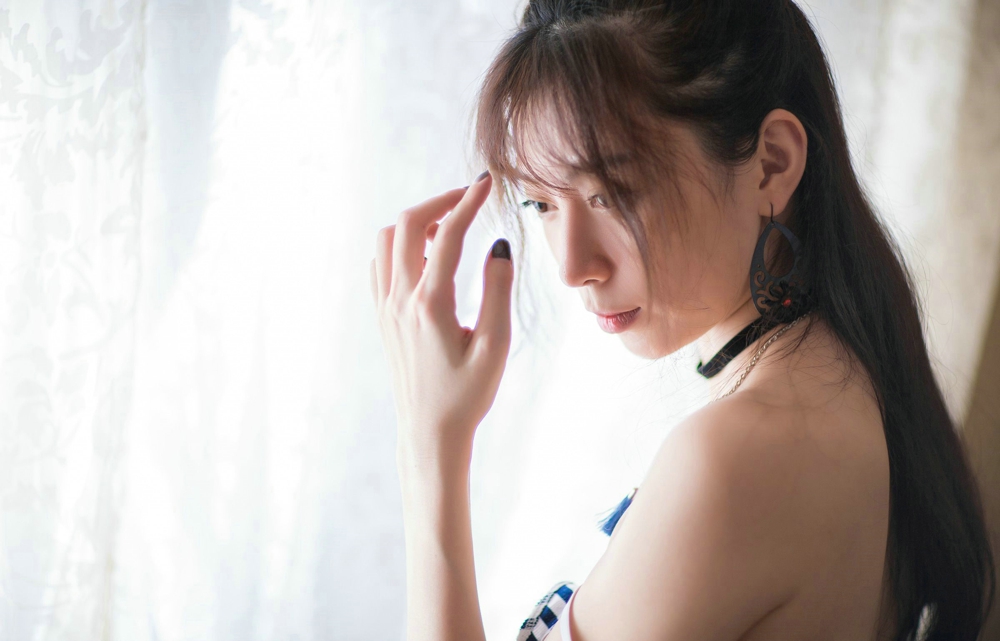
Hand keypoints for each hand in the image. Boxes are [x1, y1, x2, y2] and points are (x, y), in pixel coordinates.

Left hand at [370, 172, 512, 465]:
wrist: (429, 431)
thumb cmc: (467, 394)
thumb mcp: (495, 345)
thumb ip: (498, 291)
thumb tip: (499, 245)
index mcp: (430, 304)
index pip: (449, 234)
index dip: (469, 202)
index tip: (487, 184)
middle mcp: (400, 299)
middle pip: (406, 224)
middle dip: (438, 202)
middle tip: (468, 197)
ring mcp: (386, 307)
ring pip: (387, 240)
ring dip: (416, 223)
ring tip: (450, 228)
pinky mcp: (382, 317)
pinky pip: (381, 263)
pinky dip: (401, 245)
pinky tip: (428, 256)